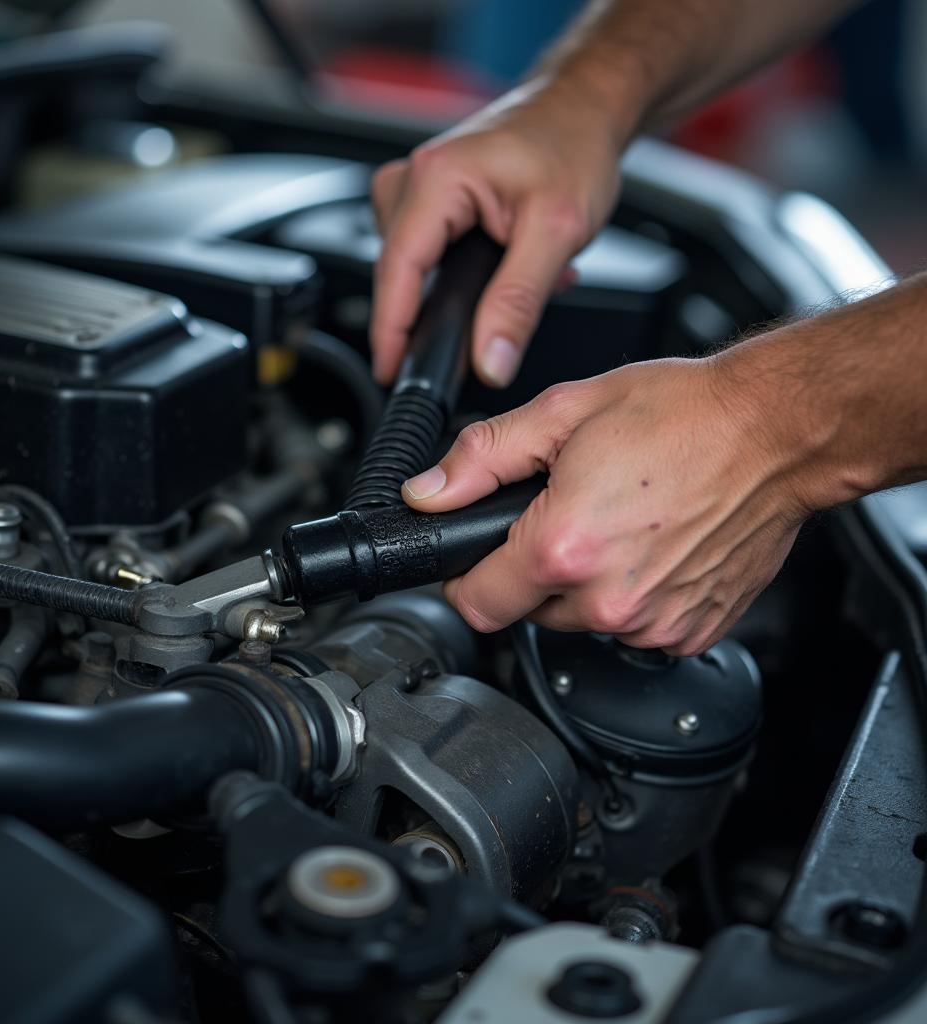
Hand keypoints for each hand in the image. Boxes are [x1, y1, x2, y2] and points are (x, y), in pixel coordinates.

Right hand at [370, 80, 621, 388]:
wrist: (583, 110)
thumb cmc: (573, 146)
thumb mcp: (557, 232)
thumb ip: (518, 304)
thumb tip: (491, 362)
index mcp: (436, 178)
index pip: (396, 272)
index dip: (391, 332)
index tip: (392, 373)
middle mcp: (415, 178)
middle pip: (401, 275)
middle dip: (447, 310)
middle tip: (500, 324)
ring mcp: (416, 187)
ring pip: (415, 270)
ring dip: (464, 288)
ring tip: (518, 274)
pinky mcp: (427, 198)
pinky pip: (428, 253)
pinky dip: (465, 270)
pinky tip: (504, 260)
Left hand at [401, 355, 810, 654]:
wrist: (777, 430)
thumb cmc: (685, 414)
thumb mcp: (563, 414)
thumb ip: (481, 458)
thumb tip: (428, 492)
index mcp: (564, 548)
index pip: (476, 605)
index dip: (466, 579)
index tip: (476, 560)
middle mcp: (608, 598)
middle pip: (530, 612)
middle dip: (533, 570)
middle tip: (568, 514)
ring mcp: (654, 622)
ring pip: (583, 620)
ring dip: (587, 583)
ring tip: (619, 523)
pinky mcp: (691, 631)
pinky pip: (636, 625)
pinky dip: (635, 595)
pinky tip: (654, 547)